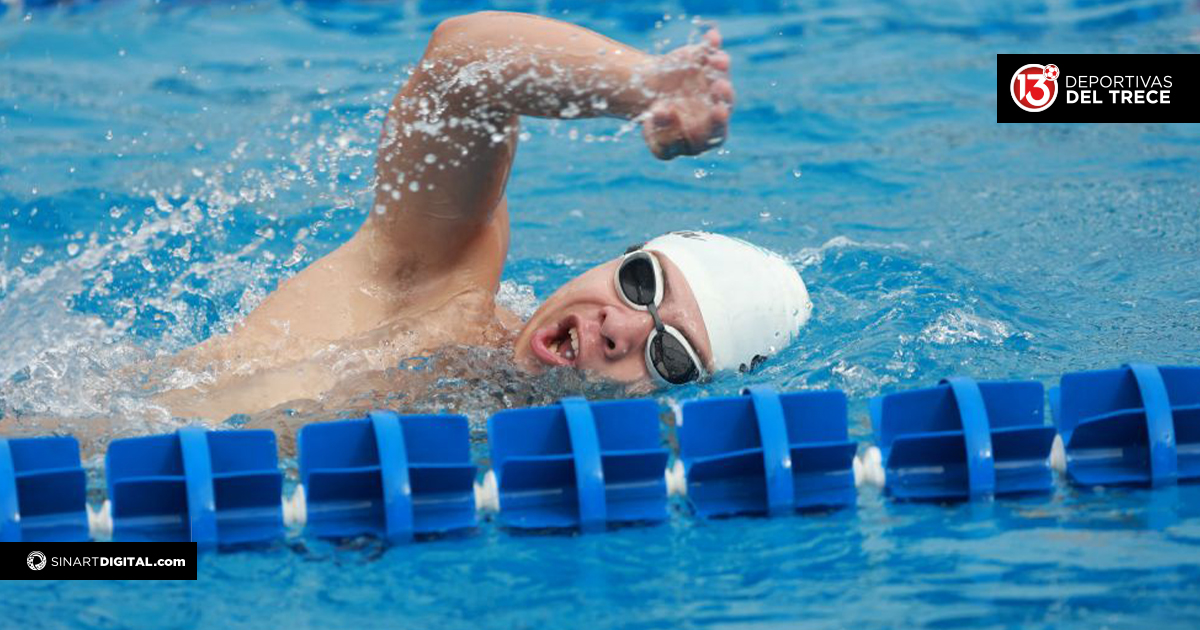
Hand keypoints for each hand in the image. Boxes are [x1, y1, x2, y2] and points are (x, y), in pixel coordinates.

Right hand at [639, 28, 733, 159]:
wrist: (651, 100)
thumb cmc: (658, 127)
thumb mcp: (657, 140)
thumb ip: (663, 134)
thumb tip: (664, 112)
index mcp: (709, 132)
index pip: (718, 129)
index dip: (718, 120)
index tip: (718, 111)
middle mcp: (717, 105)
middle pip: (726, 100)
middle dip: (723, 93)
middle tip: (720, 86)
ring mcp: (712, 81)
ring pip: (721, 73)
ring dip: (720, 66)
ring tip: (716, 61)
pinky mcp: (704, 61)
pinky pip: (711, 51)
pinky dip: (712, 44)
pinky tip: (712, 36)